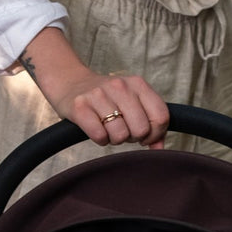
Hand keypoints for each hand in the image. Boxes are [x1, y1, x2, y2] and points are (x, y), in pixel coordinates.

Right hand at [16, 27, 168, 148]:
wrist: (70, 83)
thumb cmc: (107, 99)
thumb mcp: (132, 102)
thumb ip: (151, 123)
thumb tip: (159, 149)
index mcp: (137, 84)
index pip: (161, 116)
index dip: (155, 134)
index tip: (144, 136)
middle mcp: (120, 86)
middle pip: (141, 129)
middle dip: (133, 137)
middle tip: (123, 130)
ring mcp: (98, 95)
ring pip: (120, 135)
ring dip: (114, 139)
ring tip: (108, 128)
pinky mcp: (80, 107)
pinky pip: (99, 136)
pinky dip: (100, 139)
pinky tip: (96, 129)